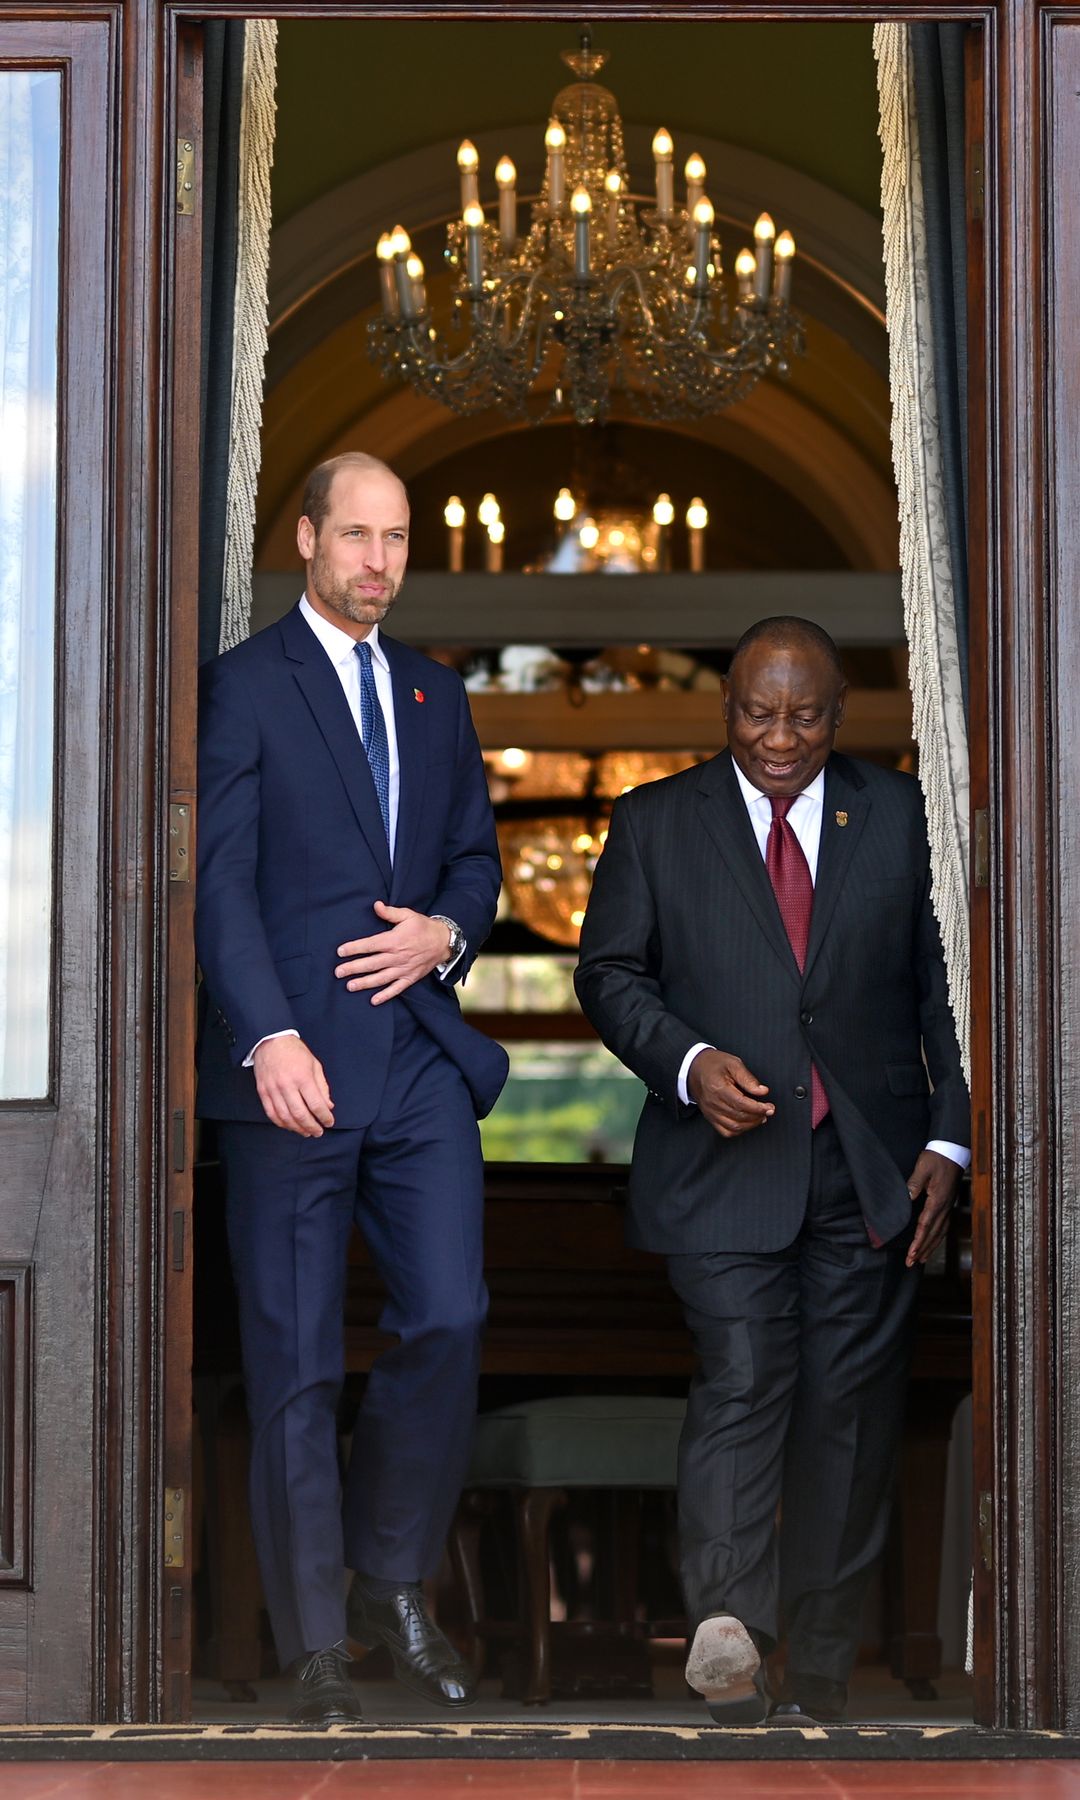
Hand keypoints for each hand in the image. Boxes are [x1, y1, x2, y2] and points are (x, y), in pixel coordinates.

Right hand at [252, 1035, 333, 1136]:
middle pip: (300, 1114)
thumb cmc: (295, 1052)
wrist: (270, 1041)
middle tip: (318, 1132)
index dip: (324, 1117)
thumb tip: (328, 1106)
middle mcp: (287, 1085)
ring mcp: (273, 1090)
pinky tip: (290, 1126)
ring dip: (297, 1128)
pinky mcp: (263, 1092)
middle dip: (312, 1127)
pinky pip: (271, 1113)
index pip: (316, 1104)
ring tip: (306, 1132)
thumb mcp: (314, 1065)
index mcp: (303, 1077)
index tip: (329, 1122)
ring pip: (285, 1117)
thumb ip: (322, 1087)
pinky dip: (281, 1123)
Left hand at [335, 902, 452, 1004]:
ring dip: (364, 983)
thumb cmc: (424, 927)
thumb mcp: (408, 915)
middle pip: (371, 964)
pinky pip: (396, 989)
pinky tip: (374, 1000)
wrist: (444, 942)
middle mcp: (396, 957)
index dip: (354, 948)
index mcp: (394, 940)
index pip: (369, 945)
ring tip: (350, 986)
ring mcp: (403, 969)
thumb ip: (390, 912)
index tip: (340, 952)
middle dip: (353, 968)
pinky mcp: (410, 978)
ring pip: (380, 978)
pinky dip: (385, 995)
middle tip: (338, 972)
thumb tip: (376, 905)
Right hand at [687, 1048, 774, 1137]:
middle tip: (769, 1110)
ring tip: (761, 1117)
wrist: (694, 1069)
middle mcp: (713, 1103)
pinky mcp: (710, 1117)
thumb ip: (748, 1078)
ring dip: (750, 1124)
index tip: (769, 1107)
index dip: (758, 1108)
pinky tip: (747, 1123)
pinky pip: (725, 1131)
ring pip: (734, 1127)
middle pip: (739, 1116)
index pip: (741, 1104)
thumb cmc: (714, 1064)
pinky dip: (739, 1130)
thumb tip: (762, 1091)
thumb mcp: (732, 1063)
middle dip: (758, 1116)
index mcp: (718, 1088)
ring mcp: (711, 1112)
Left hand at [904, 1149, 962, 1266]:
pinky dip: (937, 1238)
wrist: (952, 1151)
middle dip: (922, 1250)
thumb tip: (907, 1197)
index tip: (911, 1254)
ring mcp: (948, 1207)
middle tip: (911, 1263)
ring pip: (940, 1233)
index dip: (918, 1242)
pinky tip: (933, 1242)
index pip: (925, 1226)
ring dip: (930, 1247)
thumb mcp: (923, 1167)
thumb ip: (914, 1182)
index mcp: (937, 1200)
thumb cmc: (937, 1158)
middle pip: (933, 1234)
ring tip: (920, 1259)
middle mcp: (944, 1207)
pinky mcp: (948, 1204)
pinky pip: (943, 1226)